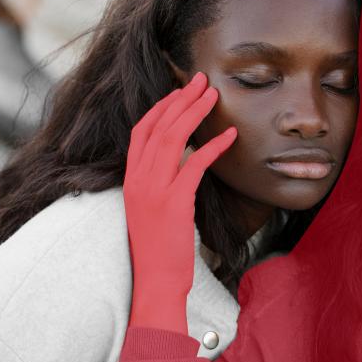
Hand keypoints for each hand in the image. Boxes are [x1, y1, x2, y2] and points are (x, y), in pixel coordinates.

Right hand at [124, 72, 236, 332]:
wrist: (156, 281)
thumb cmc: (160, 249)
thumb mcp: (153, 210)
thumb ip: (160, 184)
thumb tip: (183, 163)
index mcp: (130, 179)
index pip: (141, 131)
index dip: (161, 106)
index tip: (180, 90)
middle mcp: (138, 179)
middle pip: (157, 126)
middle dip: (181, 98)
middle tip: (202, 80)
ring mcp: (153, 190)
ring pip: (173, 138)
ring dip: (195, 112)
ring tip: (214, 94)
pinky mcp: (174, 202)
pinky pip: (195, 164)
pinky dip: (214, 146)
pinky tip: (231, 136)